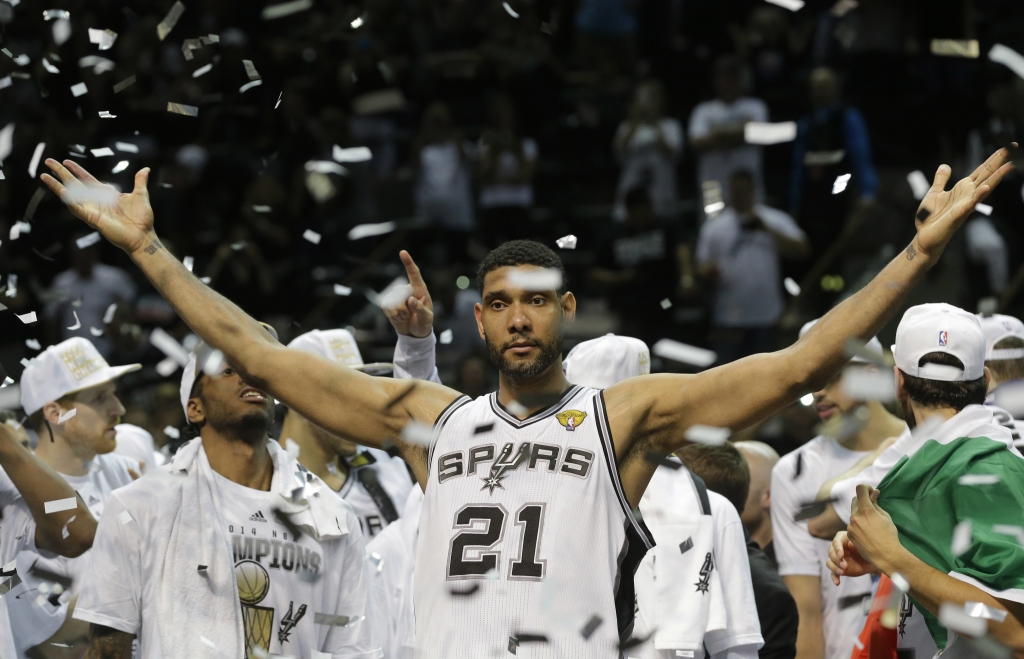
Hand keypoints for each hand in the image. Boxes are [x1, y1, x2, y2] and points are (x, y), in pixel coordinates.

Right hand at [40, 160, 154, 255]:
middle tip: (48, 161)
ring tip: (45, 176)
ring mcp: (93, 210)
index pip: (87, 179)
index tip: (66, 161)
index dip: (77, 170)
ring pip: (71, 195)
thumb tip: (145, 169)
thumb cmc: (142, 219)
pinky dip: (69, 201)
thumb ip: (139, 181)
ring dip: (57, 186)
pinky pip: (78, 209)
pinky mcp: (93, 219)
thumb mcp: (141, 195)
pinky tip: (61, 192)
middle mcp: (96, 201)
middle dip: (61, 173)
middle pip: (74, 184)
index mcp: (106, 194)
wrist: (143, 236)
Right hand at [382, 250, 433, 337]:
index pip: (414, 273)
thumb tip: (410, 300)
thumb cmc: (424, 323)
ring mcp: (397, 296)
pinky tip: (399, 318)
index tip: (402, 252)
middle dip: (403, 305)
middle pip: (399, 289)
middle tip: (409, 314)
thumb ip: (420, 309)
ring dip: (398, 311)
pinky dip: (392, 315)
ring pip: (391, 299)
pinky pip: (386, 306)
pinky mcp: (389, 303)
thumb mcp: (427, 318)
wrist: (414, 333)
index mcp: (420, 289)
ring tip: (405, 316)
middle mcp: (408, 290)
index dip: (408, 262)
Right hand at [826, 530, 877, 584]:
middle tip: (845, 566)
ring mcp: (836, 559)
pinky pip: (833, 573)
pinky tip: (837, 583)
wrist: (872, 561)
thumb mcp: (864, 547)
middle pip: (830, 553)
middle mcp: (836, 548)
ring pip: (829, 562)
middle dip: (836, 560)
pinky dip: (834, 578)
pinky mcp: (838, 568)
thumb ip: (857, 545)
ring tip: (842, 573)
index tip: (841, 556)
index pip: (836, 542)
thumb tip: (849, 544)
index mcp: (842, 539)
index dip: (837, 549)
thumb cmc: (867, 550)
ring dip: (834, 568)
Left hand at [845, 483, 903, 573]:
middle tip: (873, 507)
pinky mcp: (849, 534)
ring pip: (854, 514)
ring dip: (860, 514)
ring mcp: (850, 525)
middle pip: (855, 500)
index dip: (866, 488)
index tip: (871, 492)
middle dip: (863, 501)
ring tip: (872, 523)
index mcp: (865, 510)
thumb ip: (876, 504)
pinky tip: (867, 532)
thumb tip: (874, 492)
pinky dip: (858, 524)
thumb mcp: (885, 517)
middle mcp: (855, 516)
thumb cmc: (889, 535)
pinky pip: (852, 524)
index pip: (860, 489)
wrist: (885, 555)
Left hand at [912, 148, 1013, 260]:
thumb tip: (945, 165)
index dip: (993, 159)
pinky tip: (986, 188)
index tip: (1006, 147)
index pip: (982, 170)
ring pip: (984, 188)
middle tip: (1012, 148)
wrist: (925, 237)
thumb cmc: (930, 218)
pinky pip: (970, 204)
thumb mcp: (934, 193)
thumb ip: (941, 180)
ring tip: (1008, 166)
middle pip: (987, 175)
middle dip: (999, 162)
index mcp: (963, 188)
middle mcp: (968, 195)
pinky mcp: (958, 215)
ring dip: (996, 177)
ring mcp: (965, 205)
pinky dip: (978, 196)